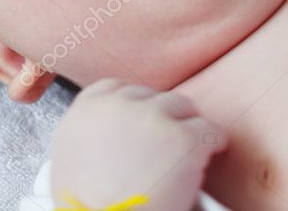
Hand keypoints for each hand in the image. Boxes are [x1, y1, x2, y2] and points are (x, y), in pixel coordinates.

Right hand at [50, 78, 226, 210]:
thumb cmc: (89, 206)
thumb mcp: (74, 159)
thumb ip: (96, 135)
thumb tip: (117, 133)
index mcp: (88, 109)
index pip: (117, 89)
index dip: (135, 107)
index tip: (144, 123)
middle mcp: (120, 105)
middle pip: (154, 97)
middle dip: (163, 119)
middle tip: (167, 146)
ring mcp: (154, 117)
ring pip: (183, 108)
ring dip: (186, 128)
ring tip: (186, 154)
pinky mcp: (184, 138)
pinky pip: (211, 131)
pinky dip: (214, 144)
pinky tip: (209, 157)